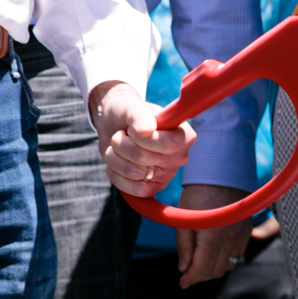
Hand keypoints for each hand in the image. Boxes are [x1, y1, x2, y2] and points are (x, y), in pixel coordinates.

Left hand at [89, 81, 194, 196]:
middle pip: (142, 157)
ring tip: (117, 146)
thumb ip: (139, 115)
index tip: (133, 129)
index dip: (141, 137)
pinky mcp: (151, 188)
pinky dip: (116, 174)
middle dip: (122, 143)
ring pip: (133, 173)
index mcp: (184, 135)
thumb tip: (146, 130)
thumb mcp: (131, 107)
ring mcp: (166, 175)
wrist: (113, 124)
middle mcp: (179, 157)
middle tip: (122, 134)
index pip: (165, 144)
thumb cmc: (127, 113)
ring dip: (115, 156)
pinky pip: (132, 190)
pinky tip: (116, 161)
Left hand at [174, 184, 253, 287]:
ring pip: (228, 265)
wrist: (222, 172)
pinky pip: (237, 254)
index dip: (191, 279)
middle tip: (188, 273)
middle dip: (201, 275)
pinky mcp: (248, 230)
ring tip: (200, 262)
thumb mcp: (184, 218)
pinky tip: (214, 251)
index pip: (202, 269)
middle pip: (216, 271)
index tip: (182, 283)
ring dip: (214, 268)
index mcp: (212, 236)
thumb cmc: (198, 192)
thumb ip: (184, 246)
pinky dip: (225, 258)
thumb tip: (184, 268)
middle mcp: (231, 239)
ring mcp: (242, 235)